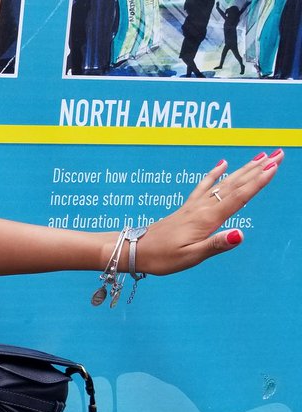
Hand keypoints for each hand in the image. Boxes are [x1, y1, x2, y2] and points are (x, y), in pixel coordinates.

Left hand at [137, 150, 281, 274]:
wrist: (133, 250)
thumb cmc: (161, 258)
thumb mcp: (190, 257)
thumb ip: (216, 245)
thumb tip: (240, 235)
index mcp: (206, 219)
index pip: (238, 197)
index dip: (258, 182)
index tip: (275, 167)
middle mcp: (202, 208)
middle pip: (235, 185)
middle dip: (257, 170)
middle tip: (278, 154)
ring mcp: (194, 206)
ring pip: (223, 183)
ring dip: (243, 170)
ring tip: (260, 157)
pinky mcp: (186, 208)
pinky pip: (204, 186)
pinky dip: (214, 174)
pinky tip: (222, 164)